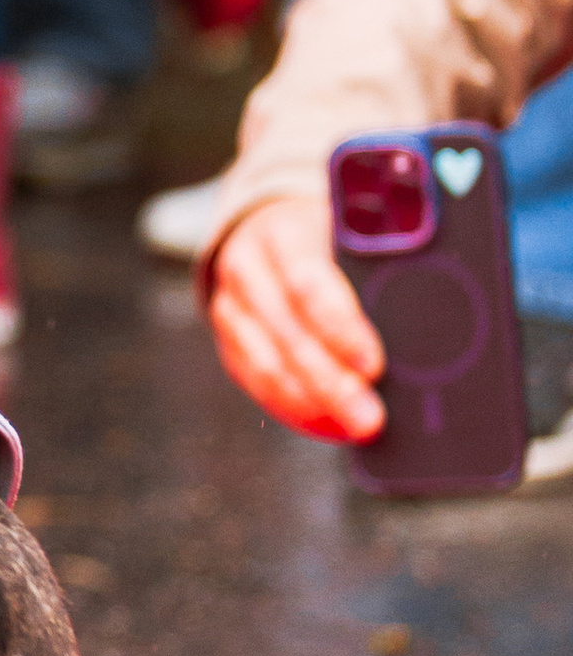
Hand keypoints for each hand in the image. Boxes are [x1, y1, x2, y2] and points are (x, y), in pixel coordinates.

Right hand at [207, 192, 387, 441]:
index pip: (309, 284)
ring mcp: (232, 307)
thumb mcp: (351, 232)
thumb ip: (376, 264)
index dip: (341, 329)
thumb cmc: (327, 235)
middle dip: (331, 383)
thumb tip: (426, 315)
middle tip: (370, 417)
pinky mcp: (229, 341)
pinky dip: (294, 410)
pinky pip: (256, 384)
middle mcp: (248, 269)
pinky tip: (326, 425)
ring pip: (265, 366)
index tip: (374, 364)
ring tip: (353, 427)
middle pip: (288, 335)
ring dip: (311, 404)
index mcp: (283, 233)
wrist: (266, 228)